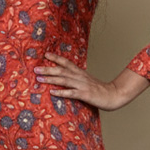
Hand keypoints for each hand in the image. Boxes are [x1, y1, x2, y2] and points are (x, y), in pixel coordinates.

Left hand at [34, 53, 149, 110]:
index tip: (45, 54)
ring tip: (39, 78)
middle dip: (48, 69)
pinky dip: (61, 92)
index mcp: (80, 72)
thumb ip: (76, 78)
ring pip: (64, 80)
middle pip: (62, 70)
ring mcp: (82, 85)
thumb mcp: (86, 81)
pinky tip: (52, 92)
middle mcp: (80, 77)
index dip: (56, 58)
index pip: (67, 63)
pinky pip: (71, 93)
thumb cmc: (98, 89)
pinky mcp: (84, 95)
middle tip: (36, 68)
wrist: (113, 95)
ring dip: (50, 79)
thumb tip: (64, 78)